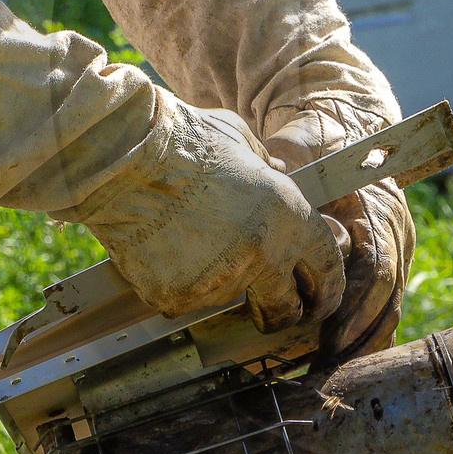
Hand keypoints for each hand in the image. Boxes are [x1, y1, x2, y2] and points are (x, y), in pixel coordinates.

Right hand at [78, 92, 344, 328]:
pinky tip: (160, 247)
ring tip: (185, 238)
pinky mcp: (179, 296)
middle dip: (280, 311)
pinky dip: (174, 282)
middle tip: (265, 305)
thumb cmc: (184, 143)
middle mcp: (262, 255)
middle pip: (284, 308)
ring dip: (213, 280)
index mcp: (288, 217)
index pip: (326, 270)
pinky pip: (183, 299)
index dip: (325, 289)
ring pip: (224, 298)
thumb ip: (268, 170)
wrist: (126, 159)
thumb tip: (278, 175)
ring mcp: (220, 280)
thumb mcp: (243, 142)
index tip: (317, 299)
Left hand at [264, 108, 414, 359]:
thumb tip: (273, 187)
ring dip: (364, 346)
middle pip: (387, 299)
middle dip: (359, 340)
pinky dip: (366, 339)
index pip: (377, 268)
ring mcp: (395, 251)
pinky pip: (383, 309)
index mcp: (378, 210)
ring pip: (390, 309)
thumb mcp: (302, 145)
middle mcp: (395, 234)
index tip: (331, 337)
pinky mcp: (386, 264)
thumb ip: (291, 169)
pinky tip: (343, 365)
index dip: (356, 306)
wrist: (342, 126)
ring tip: (333, 377)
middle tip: (327, 371)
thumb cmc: (317, 139)